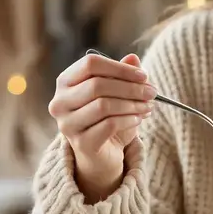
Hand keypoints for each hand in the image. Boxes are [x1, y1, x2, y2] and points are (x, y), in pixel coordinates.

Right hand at [48, 52, 155, 201]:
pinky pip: (109, 125)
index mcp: (66, 82)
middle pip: (97, 84)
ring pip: (103, 105)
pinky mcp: (80, 143)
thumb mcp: (117, 93)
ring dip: (132, 104)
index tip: (144, 76)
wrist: (101, 155)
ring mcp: (67, 124)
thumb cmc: (107, 118)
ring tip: (147, 107)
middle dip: (130, 88)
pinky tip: (139, 120)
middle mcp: (60, 102)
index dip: (119, 68)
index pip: (90, 64)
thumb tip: (133, 58)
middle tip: (152, 92)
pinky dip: (129, 120)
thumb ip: (122, 74)